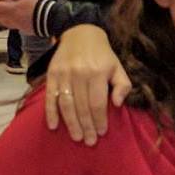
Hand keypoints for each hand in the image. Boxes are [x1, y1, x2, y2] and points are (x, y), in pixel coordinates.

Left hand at [0, 0, 44, 33]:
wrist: (50, 18)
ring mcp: (18, 25)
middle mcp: (12, 18)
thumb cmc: (38, 5)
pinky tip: (20, 19)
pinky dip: (14, 23)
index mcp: (12, 9)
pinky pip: (15, 26)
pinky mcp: (25, 30)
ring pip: (5, 22)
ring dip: (4, 18)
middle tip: (2, 7)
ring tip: (9, 13)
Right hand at [45, 24, 131, 144]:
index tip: (102, 133)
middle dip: (86, 126)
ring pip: (67, 104)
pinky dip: (50, 112)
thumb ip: (123, 86)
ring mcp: (63, 74)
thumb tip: (118, 104)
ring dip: (71, 123)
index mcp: (98, 73)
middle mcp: (79, 74)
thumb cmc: (103, 56)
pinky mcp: (51, 74)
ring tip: (77, 137)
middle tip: (89, 142)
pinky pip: (50, 96)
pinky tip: (54, 126)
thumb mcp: (118, 68)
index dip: (100, 119)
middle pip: (82, 106)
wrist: (80, 33)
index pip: (98, 102)